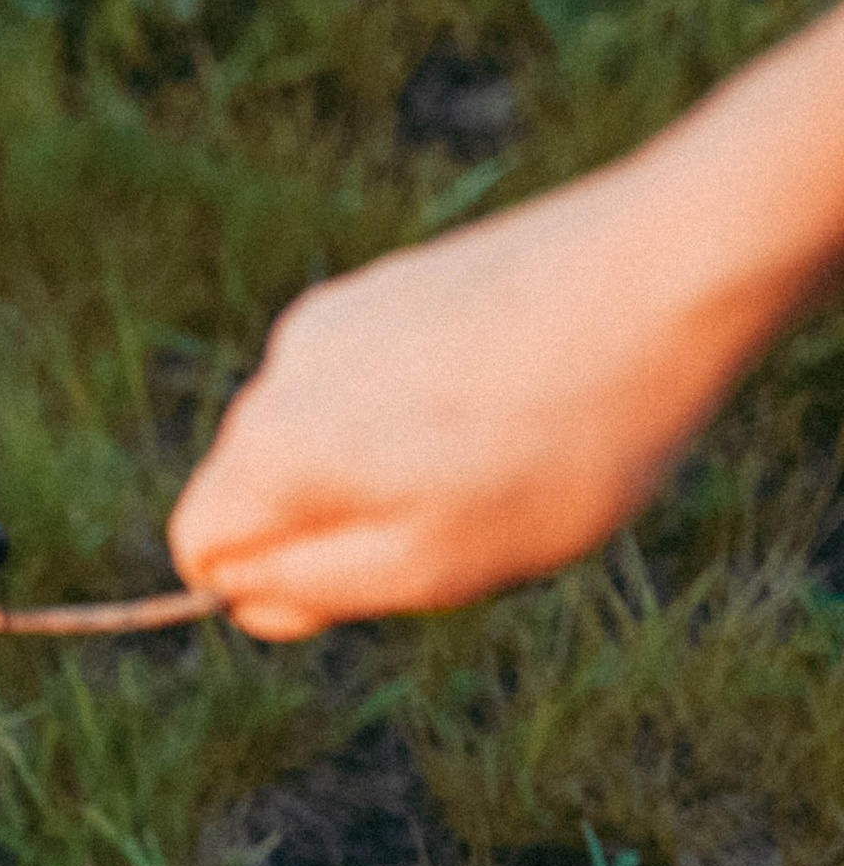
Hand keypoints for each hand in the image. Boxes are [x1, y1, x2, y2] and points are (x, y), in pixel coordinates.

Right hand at [167, 164, 762, 640]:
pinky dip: (429, 412)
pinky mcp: (402, 278)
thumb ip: (314, 592)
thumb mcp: (430, 566)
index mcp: (269, 451)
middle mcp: (280, 372)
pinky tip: (522, 402)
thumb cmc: (558, 442)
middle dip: (338, 527)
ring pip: (328, 435)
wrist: (667, 270)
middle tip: (461, 526)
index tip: (373, 584)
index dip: (271, 589)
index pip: (198, 548)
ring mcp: (341, 313)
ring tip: (507, 459)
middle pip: (262, 490)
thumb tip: (241, 595)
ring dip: (392, 471)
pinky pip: (378, 380)